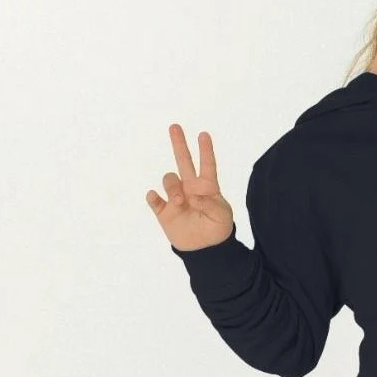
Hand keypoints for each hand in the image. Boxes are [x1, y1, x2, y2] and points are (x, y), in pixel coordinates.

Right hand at [146, 125, 234, 250]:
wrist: (205, 249)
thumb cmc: (217, 229)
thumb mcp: (223, 216)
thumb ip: (212, 203)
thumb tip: (195, 196)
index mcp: (207, 188)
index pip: (207, 166)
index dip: (206, 151)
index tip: (204, 135)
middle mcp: (190, 188)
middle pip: (183, 162)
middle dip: (179, 144)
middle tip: (175, 126)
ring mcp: (176, 198)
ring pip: (169, 179)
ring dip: (172, 186)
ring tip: (179, 201)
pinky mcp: (164, 211)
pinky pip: (153, 199)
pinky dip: (153, 196)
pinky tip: (155, 197)